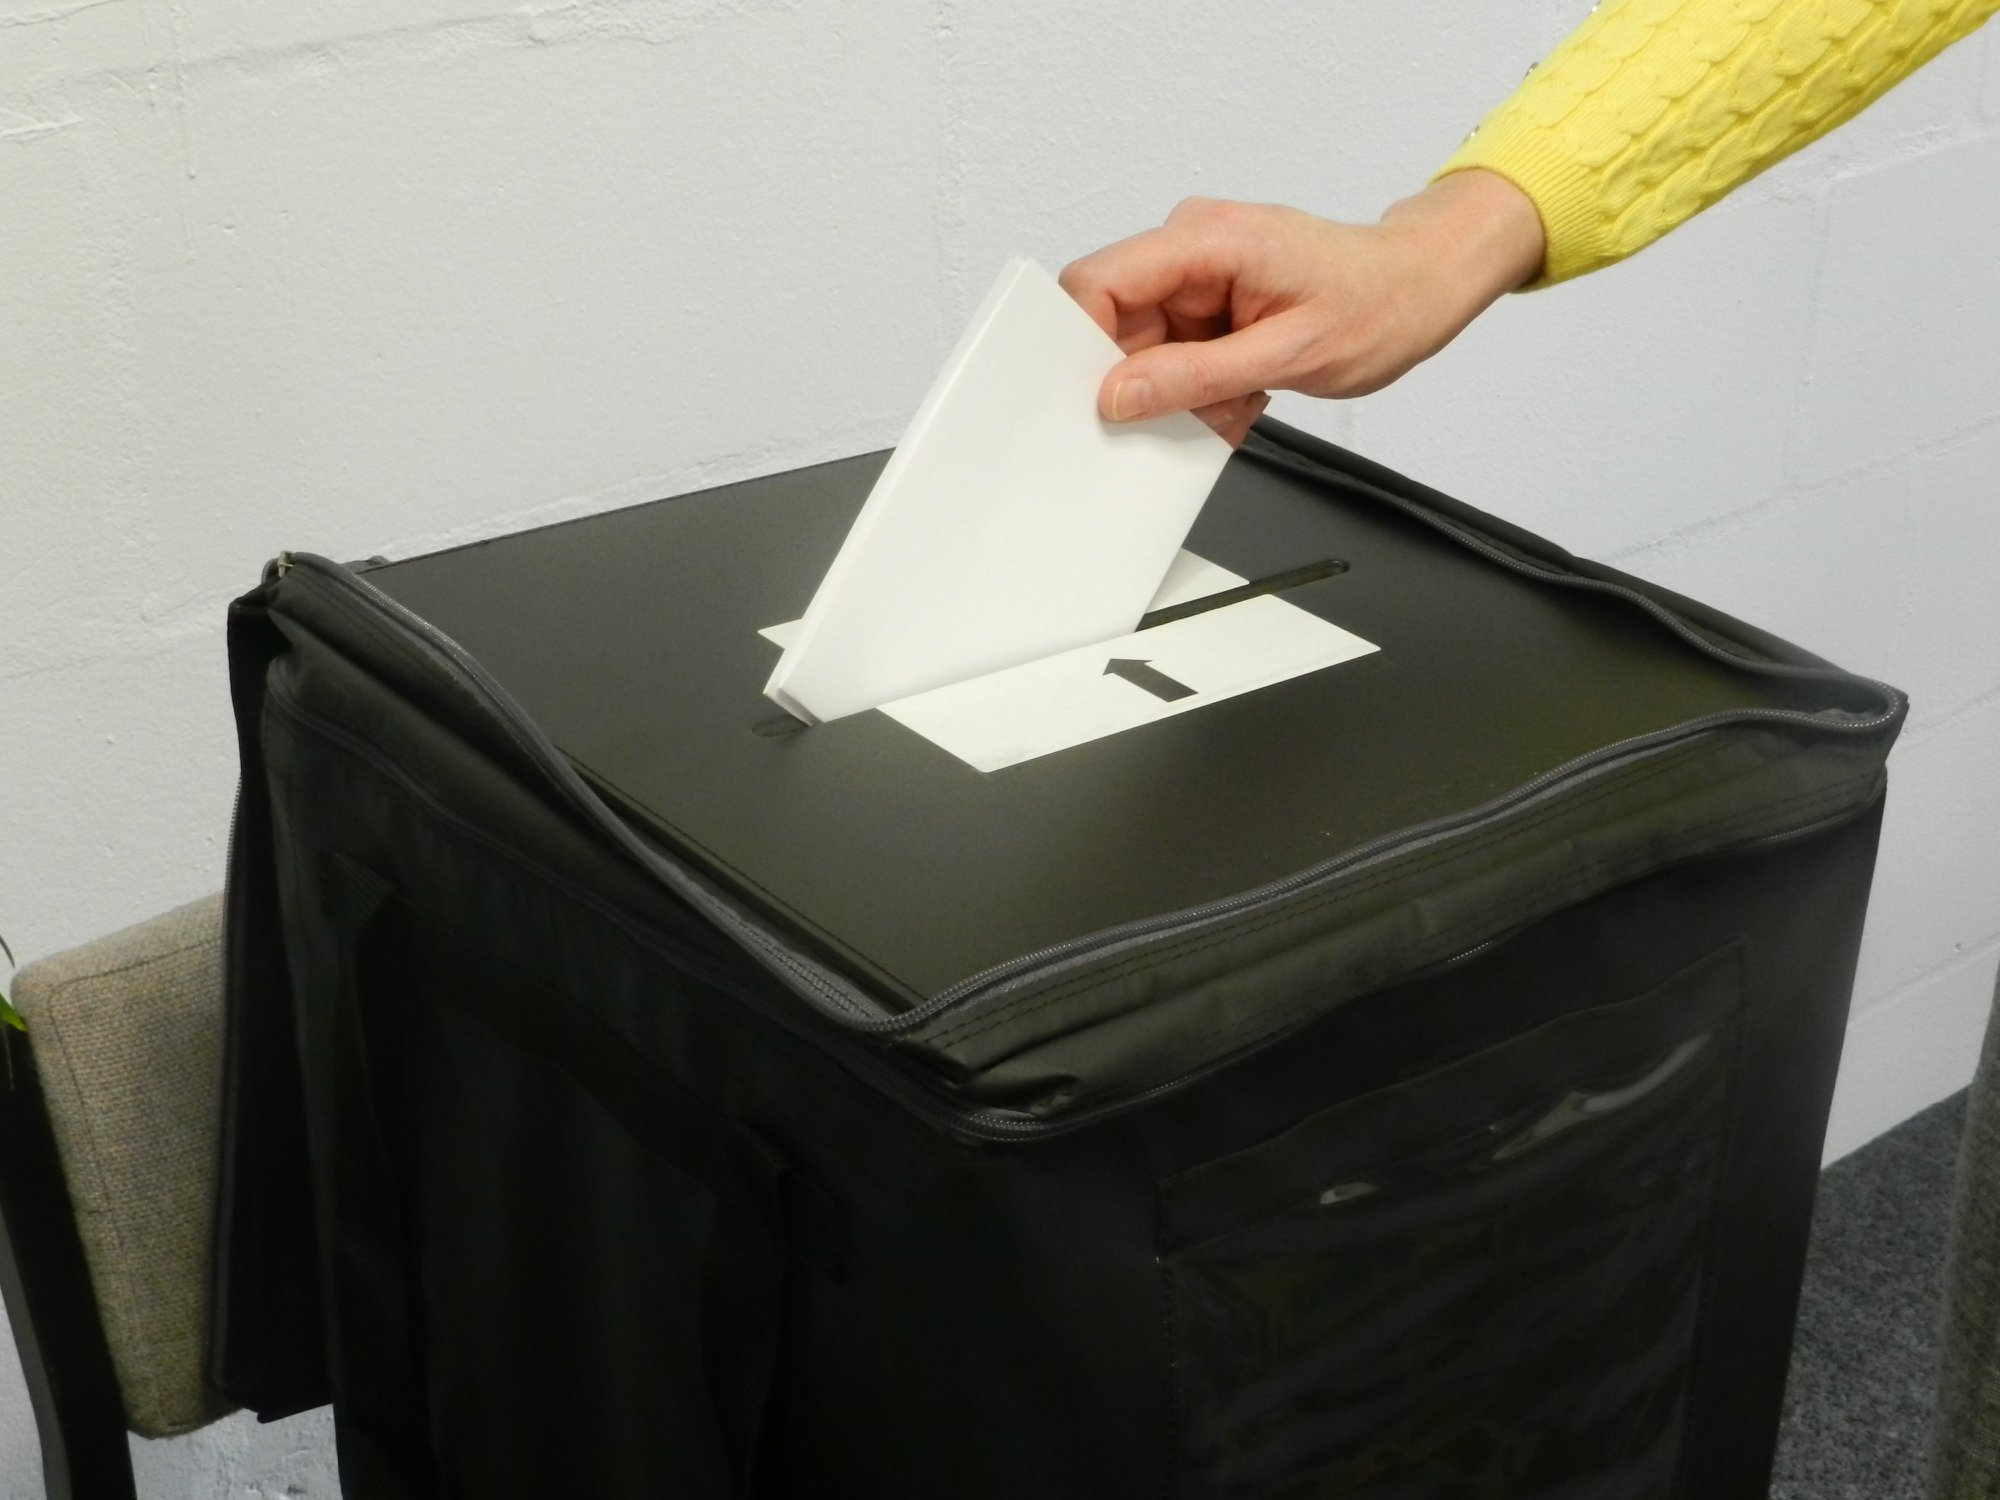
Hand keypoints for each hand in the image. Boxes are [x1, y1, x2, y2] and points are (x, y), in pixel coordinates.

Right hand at [1059, 170, 1544, 445]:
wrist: (1422, 286)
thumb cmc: (1379, 303)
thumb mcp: (1288, 355)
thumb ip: (1195, 377)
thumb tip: (1119, 394)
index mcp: (1207, 239)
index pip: (1098, 282)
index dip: (1081, 343)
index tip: (1097, 398)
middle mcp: (1193, 246)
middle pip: (1115, 322)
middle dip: (1146, 381)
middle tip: (1194, 412)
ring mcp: (1199, 273)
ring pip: (1144, 348)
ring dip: (1182, 391)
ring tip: (1238, 402)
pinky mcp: (1208, 299)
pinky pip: (1174, 353)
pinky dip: (1201, 388)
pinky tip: (1241, 395)